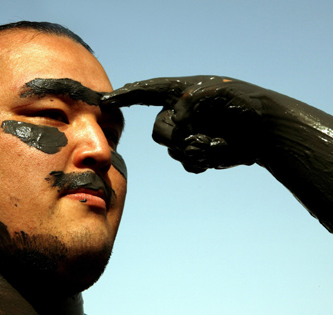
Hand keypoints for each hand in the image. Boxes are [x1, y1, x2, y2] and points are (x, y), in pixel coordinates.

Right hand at [101, 76, 265, 172]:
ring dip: (194, 148)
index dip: (125, 96)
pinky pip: (186, 163)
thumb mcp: (214, 93)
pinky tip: (216, 152)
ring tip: (217, 141)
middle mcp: (181, 114)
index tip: (106, 99)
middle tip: (202, 131)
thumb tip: (176, 125)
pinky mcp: (198, 152)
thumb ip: (186, 105)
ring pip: (173, 150)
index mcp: (181, 93)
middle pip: (158, 131)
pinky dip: (199, 161)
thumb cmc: (243, 105)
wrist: (267, 132)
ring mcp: (189, 135)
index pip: (146, 92)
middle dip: (178, 135)